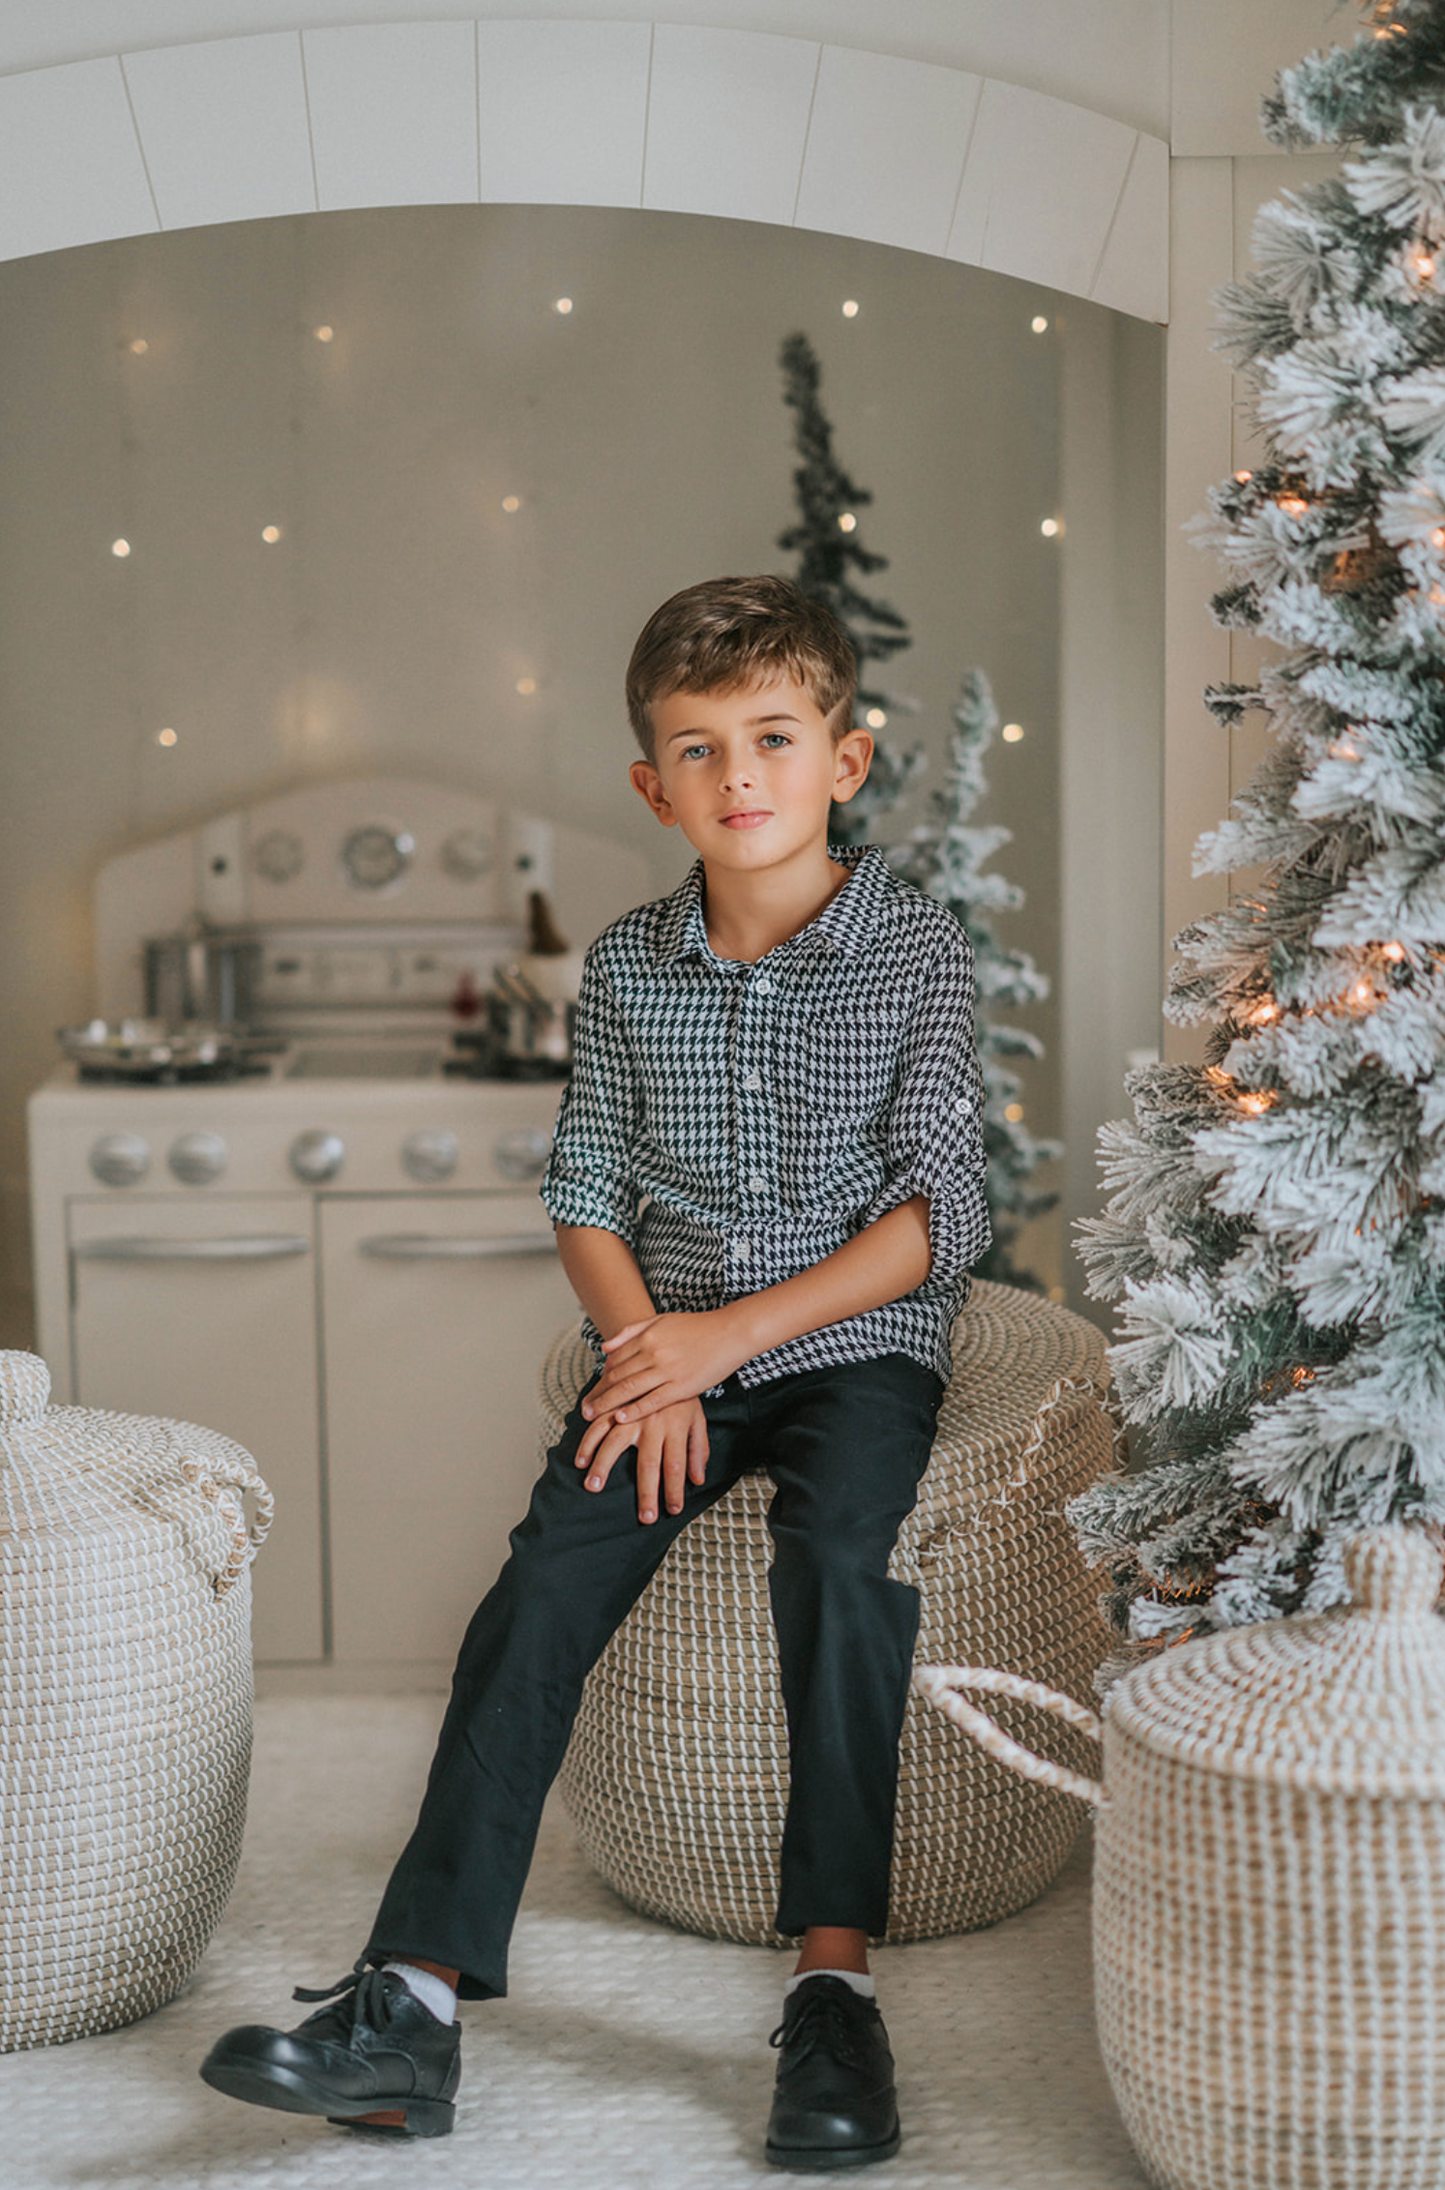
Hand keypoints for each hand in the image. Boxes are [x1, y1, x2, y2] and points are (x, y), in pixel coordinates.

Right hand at [575, 1396, 709, 1522]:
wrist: (667, 1353)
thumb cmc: (682, 1392)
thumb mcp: (697, 1418)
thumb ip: (697, 1448)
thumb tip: (698, 1478)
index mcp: (676, 1426)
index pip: (676, 1465)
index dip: (674, 1489)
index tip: (672, 1510)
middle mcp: (654, 1422)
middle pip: (649, 1463)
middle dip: (647, 1493)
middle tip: (644, 1517)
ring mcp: (631, 1412)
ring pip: (614, 1443)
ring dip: (603, 1466)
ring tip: (593, 1486)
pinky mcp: (615, 1402)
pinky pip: (597, 1423)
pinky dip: (587, 1440)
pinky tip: (580, 1458)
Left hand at [583, 1309, 751, 1426]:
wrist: (730, 1333)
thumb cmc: (697, 1327)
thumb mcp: (662, 1321)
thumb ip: (632, 1331)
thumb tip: (605, 1347)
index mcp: (647, 1336)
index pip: (614, 1360)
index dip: (599, 1378)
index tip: (590, 1392)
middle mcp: (653, 1352)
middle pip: (617, 1376)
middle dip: (597, 1394)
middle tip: (584, 1410)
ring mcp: (667, 1370)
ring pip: (629, 1389)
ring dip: (607, 1404)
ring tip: (593, 1416)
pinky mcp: (682, 1386)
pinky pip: (652, 1401)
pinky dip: (633, 1410)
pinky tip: (620, 1418)